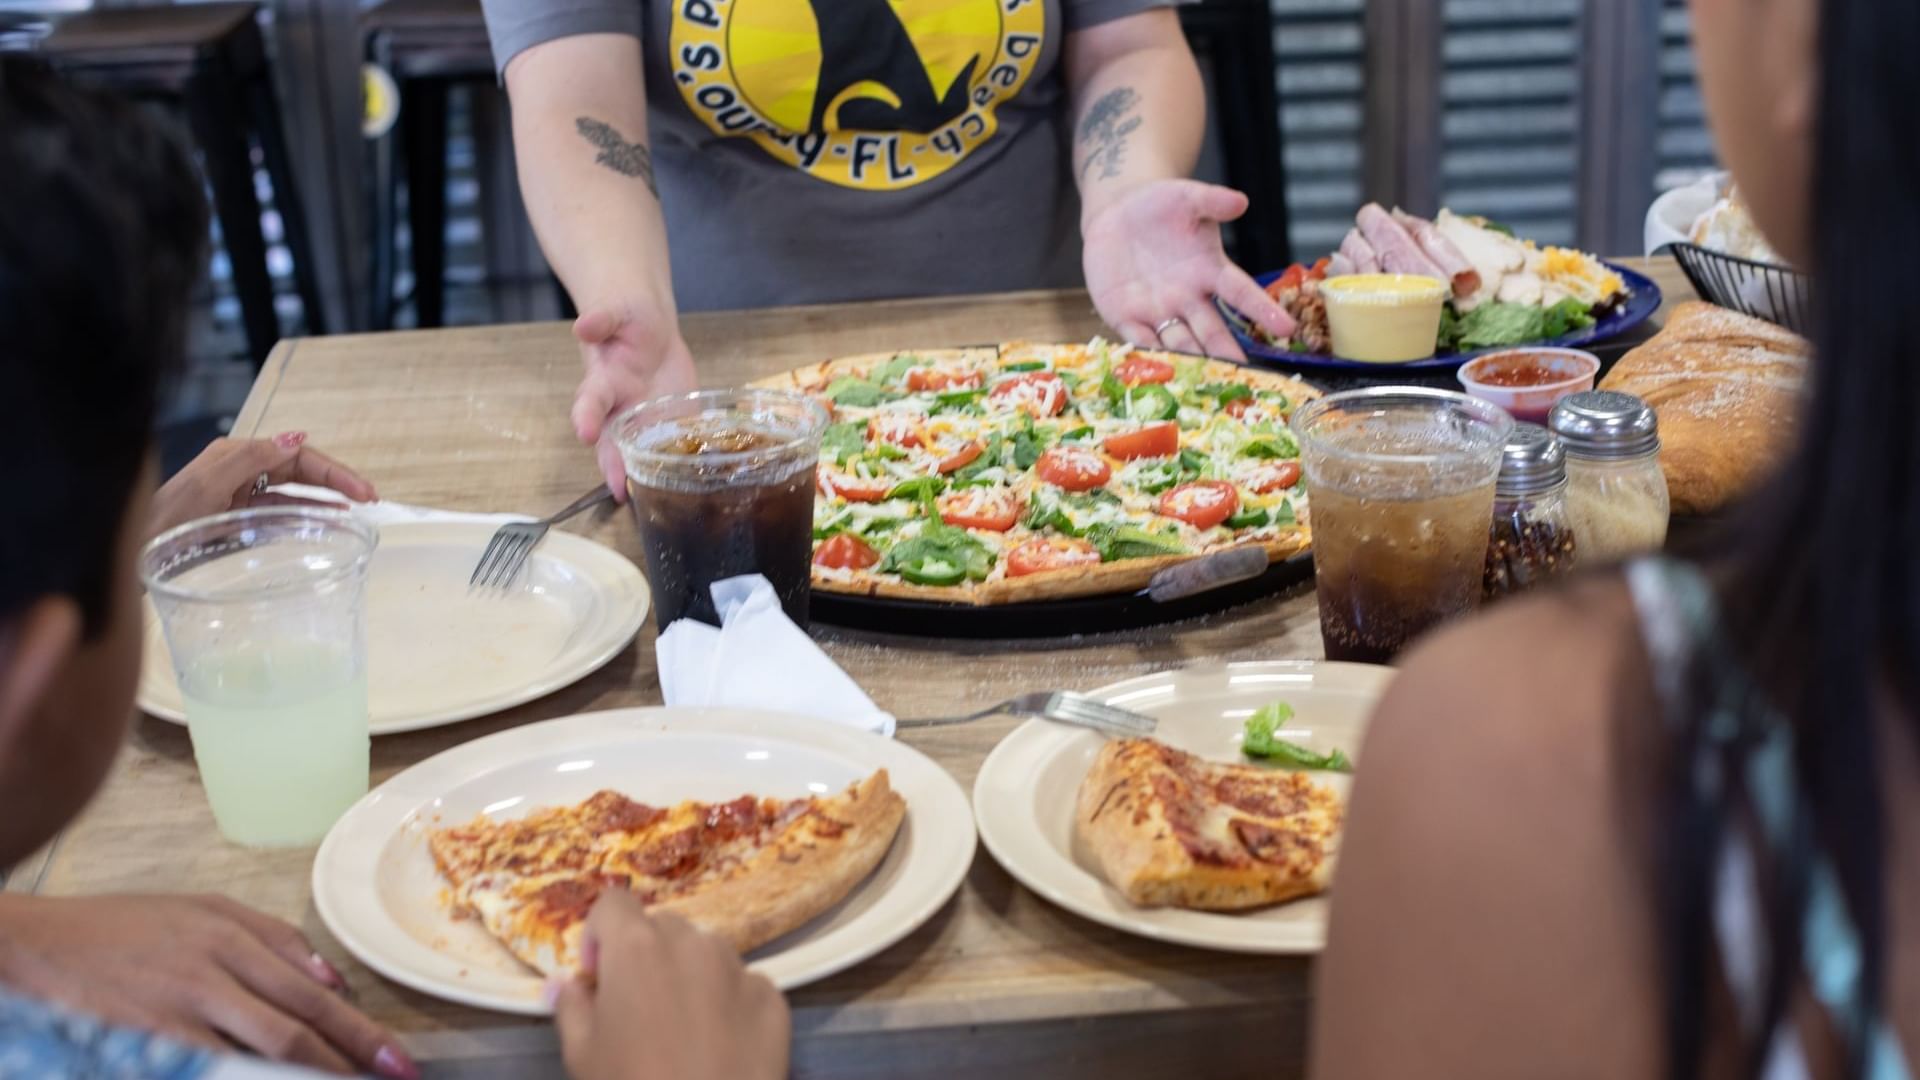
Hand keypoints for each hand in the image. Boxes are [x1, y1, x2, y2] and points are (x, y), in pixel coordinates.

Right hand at [0, 894, 416, 1077]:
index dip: (358, 1028)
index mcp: (231, 935)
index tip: (394, 1059)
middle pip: (298, 1023)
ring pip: (263, 1050)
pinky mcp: (149, 1040)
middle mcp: (213, 970)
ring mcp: (179, 1009)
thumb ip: (271, 937)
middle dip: (351, 1057)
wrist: (37, 944)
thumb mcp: (200, 908)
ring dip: (310, 1075)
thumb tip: (331, 976)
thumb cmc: (121, 926)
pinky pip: (212, 1069)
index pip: (311, 990)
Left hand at [149, 433, 376, 538]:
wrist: (133, 548)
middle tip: (370, 500)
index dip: (334, 472)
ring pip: (293, 490)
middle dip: (336, 481)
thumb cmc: (167, 518)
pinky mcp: (238, 516)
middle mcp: (242, 468)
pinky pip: (279, 509)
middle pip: (300, 469)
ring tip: (356, 510)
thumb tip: (297, 438)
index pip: (298, 455)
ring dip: (325, 497)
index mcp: (238, 454)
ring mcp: (240, 493)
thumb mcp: (208, 485)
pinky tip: (324, 520)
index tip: (363, 493)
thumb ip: (251, 459)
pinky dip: (305, 512)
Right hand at [552, 893, 788, 1079]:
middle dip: (645, 955)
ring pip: (706, 951)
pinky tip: (721, 1046)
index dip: (598, 935)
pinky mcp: (773, 997)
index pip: (612, 903)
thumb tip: (567, 984)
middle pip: (662, 926)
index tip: (597, 976)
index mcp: (637, 946)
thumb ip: (571, 1006)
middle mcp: (692, 941)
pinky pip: (743, 984)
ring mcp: (739, 967)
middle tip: (638, 1008)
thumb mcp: (581, 1054)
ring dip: (689, 975)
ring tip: (682, 1030)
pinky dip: (728, 1003)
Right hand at [571, 305, 697, 499]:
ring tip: (641, 496)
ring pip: (640, 452)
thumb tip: (584, 325)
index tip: (586, 433)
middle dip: (612, 463)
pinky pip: (676, 446)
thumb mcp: (614, 312)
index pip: (590, 403)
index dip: (587, 418)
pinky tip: (691, 480)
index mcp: (603, 382)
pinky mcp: (673, 424)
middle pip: (611, 442)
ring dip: (641, 472)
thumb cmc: (624, 318)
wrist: (649, 327)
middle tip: (616, 486)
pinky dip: (683, 460)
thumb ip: (602, 319)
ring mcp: (646, 421)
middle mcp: (620, 409)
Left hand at [1081, 179, 1296, 359]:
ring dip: (1191, 361)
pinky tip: (1157, 373)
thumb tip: (1240, 202)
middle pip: (1212, 331)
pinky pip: (1139, 340)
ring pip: (1179, 342)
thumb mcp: (1188, 198)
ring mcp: (1158, 311)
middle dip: (1226, 353)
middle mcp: (1189, 299)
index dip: (1263, 311)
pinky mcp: (1126, 317)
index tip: (1287, 329)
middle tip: (1244, 376)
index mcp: (1210, 271)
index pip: (1242, 294)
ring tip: (1204, 382)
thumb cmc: (1161, 205)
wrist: (1118, 213)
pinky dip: (1147, 355)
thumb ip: (1212, 201)